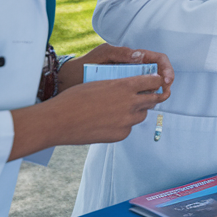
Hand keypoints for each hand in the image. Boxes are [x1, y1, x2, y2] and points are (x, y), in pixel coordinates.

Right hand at [9, 72, 165, 159]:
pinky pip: (129, 128)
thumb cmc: (75, 98)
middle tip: (149, 96)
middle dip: (152, 96)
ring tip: (122, 109)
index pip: (154, 81)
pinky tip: (110, 122)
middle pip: (154, 99)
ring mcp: (127, 121)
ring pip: (142, 114)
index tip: (155, 82)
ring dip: (137, 111)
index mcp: (125, 86)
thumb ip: (119, 85)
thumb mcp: (100, 83)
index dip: (156, 81)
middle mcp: (130, 103)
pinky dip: (124, 124)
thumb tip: (131, 87)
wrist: (59, 121)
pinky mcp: (121, 135)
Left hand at [59, 44, 174, 96]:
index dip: (166, 69)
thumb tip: (140, 56)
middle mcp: (134, 70)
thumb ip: (120, 53)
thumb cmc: (84, 65)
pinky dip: (143, 104)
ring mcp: (129, 84)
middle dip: (166, 84)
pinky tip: (140, 109)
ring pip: (151, 89)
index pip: (157, 60)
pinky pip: (138, 100)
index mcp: (132, 58)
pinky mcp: (123, 96)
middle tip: (164, 94)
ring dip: (156, 95)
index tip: (166, 80)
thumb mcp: (102, 55)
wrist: (68, 81)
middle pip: (159, 75)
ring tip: (154, 102)